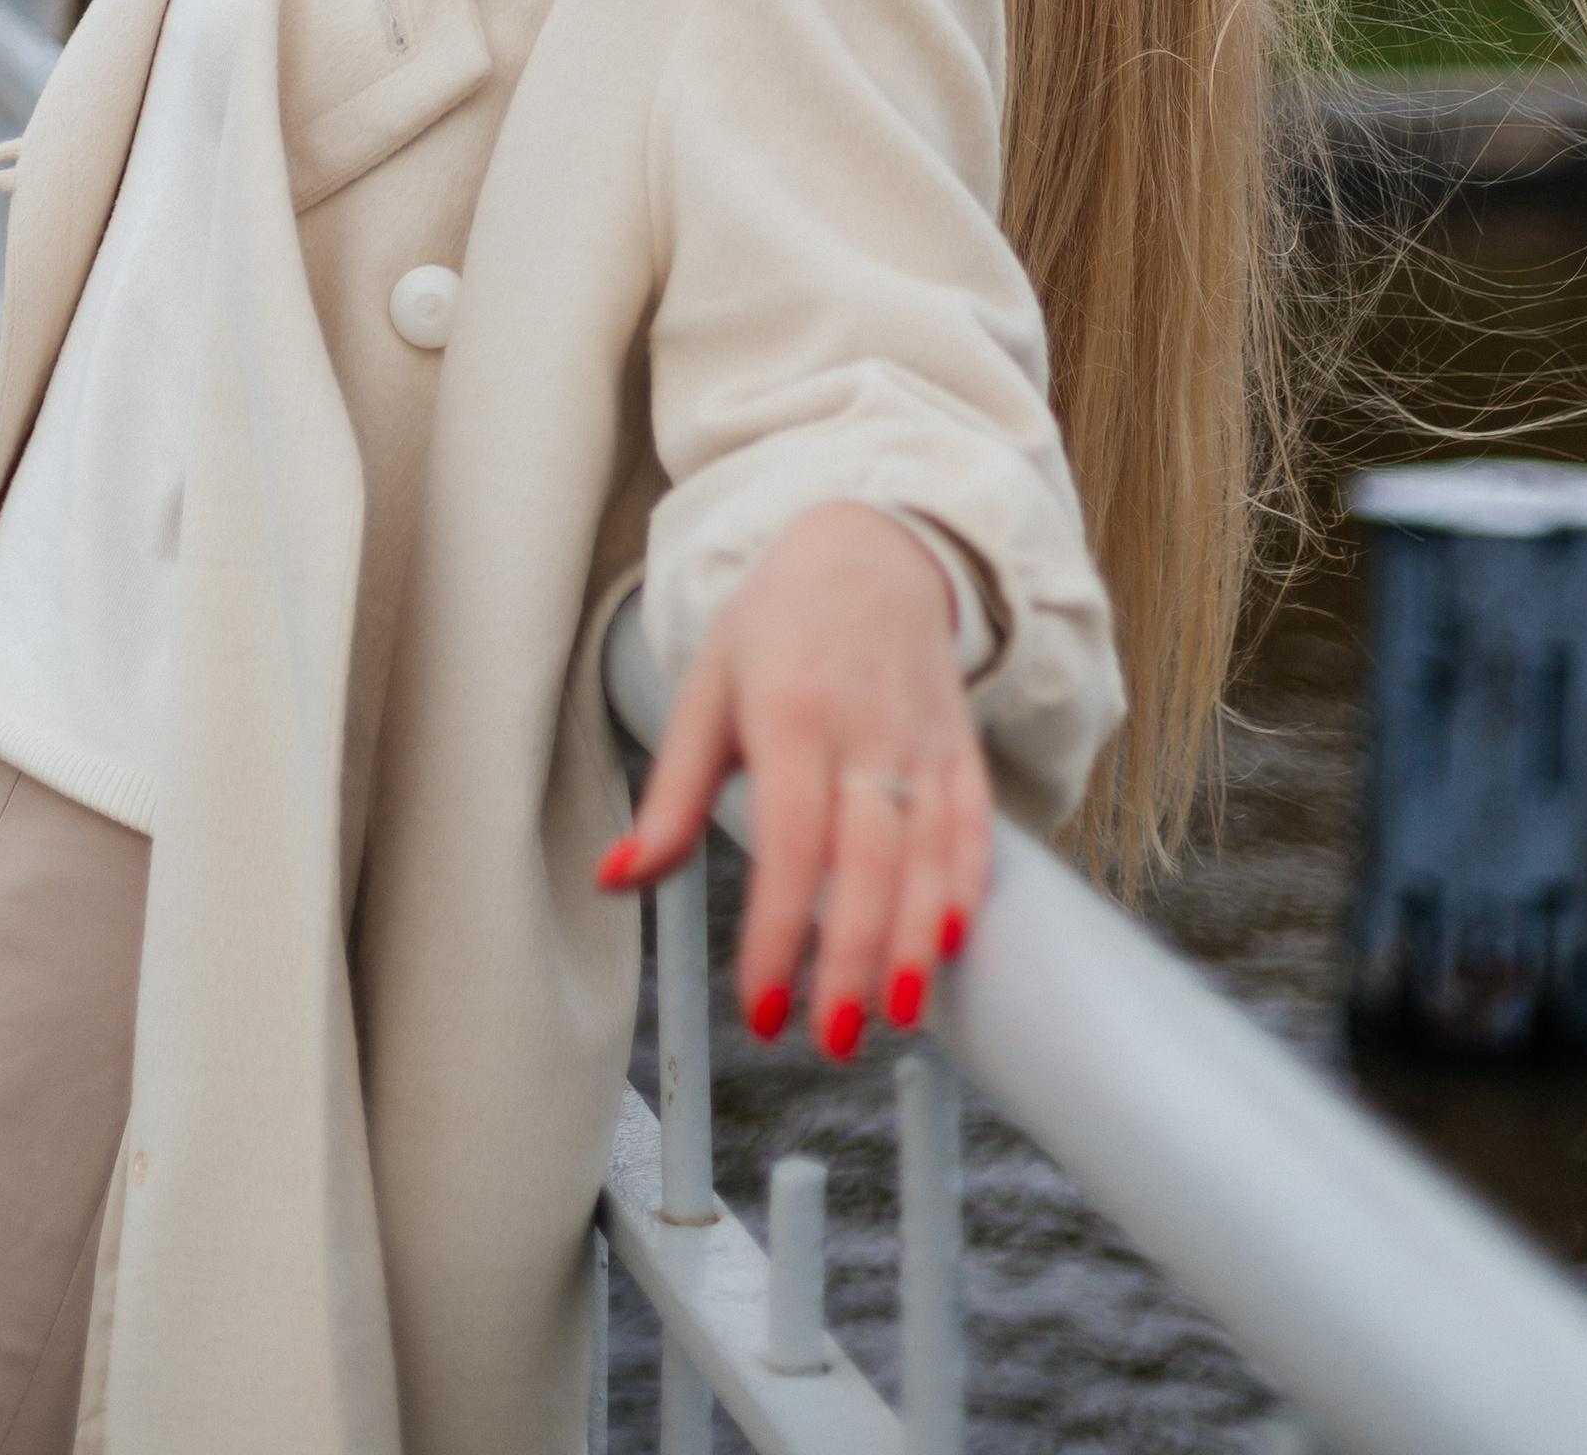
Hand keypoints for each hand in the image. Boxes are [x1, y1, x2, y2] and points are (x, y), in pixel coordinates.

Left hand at [595, 501, 992, 1056]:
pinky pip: (975, 825)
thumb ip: (669, 799)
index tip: (760, 1010)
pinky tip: (951, 945)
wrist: (869, 548)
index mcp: (791, 712)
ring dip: (914, 941)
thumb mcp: (705, 694)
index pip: (790, 841)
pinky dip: (968, 887)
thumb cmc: (773, 628)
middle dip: (854, 958)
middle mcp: (866, 727)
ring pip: (930, 852)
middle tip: (830, 1038)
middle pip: (869, 859)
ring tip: (893, 1016)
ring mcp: (923, 737)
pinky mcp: (961, 747)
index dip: (779, 932)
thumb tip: (612, 882)